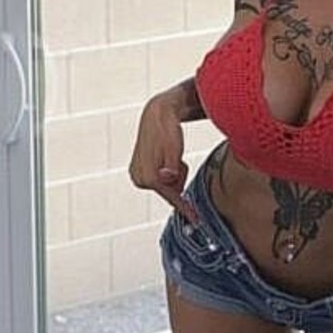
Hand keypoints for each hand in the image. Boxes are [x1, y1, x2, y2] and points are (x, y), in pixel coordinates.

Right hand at [129, 91, 195, 221]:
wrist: (157, 114)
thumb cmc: (168, 130)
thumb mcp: (174, 148)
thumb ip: (171, 166)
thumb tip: (166, 178)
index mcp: (148, 175)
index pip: (171, 196)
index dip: (185, 207)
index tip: (195, 218)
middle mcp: (138, 177)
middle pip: (169, 192)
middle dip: (178, 180)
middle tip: (179, 160)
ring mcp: (137, 175)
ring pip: (165, 185)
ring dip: (173, 174)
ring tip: (172, 156)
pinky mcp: (137, 171)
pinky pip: (160, 179)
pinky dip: (167, 171)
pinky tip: (166, 157)